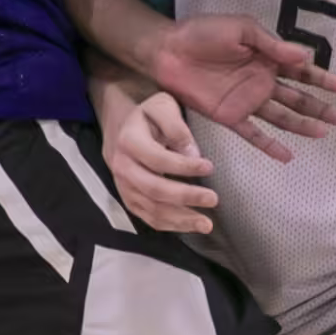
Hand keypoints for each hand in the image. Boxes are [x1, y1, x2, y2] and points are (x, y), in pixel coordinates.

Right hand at [107, 93, 218, 234]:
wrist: (121, 130)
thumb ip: (176, 127)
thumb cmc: (148, 117)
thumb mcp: (161, 107)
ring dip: (181, 220)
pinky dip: (171, 226)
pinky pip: (149, 219)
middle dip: (185, 196)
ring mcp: (124, 188)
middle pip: (154, 189)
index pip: (158, 159)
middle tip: (214, 199)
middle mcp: (123, 168)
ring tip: (207, 225)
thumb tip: (193, 155)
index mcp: (129, 142)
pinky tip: (191, 227)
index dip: (184, 166)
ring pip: (152, 209)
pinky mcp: (130, 201)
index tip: (210, 167)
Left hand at [149, 13, 335, 162]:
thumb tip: (303, 55)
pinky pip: (253, 134)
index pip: (301, 70)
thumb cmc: (203, 32)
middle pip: (297, 98)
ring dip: (303, 125)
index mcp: (267, 58)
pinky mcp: (230, 116)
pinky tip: (288, 156)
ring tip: (323, 134)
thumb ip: (271, 44)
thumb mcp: (241, 29)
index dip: (321, 79)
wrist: (168, 50)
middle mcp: (262, 81)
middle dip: (320, 107)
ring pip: (282, 117)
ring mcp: (247, 101)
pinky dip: (270, 146)